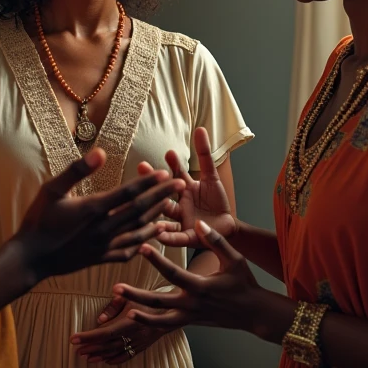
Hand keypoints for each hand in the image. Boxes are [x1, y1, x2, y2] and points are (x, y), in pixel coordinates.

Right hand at [15, 149, 185, 280]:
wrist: (30, 258)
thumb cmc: (38, 220)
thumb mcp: (52, 189)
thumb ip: (77, 170)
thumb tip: (101, 151)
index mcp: (93, 209)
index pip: (129, 193)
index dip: (149, 182)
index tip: (166, 172)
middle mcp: (103, 228)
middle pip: (140, 210)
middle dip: (162, 196)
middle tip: (182, 184)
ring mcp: (104, 246)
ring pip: (139, 231)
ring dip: (158, 217)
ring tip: (173, 207)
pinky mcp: (101, 258)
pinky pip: (129, 251)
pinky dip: (143, 242)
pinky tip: (152, 235)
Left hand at [70, 295, 172, 363]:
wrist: (172, 310)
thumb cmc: (149, 300)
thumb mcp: (131, 297)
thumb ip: (114, 306)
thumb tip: (99, 319)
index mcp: (129, 322)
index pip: (104, 332)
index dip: (87, 336)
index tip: (73, 339)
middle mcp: (133, 335)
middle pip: (107, 345)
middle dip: (91, 347)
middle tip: (76, 350)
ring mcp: (139, 343)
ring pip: (116, 352)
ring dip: (100, 355)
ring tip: (86, 357)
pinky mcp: (143, 346)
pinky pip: (127, 356)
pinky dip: (115, 360)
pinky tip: (105, 361)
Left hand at [112, 220, 261, 332]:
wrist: (254, 313)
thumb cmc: (244, 282)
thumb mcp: (235, 259)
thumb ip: (216, 240)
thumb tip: (199, 222)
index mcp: (201, 287)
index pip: (173, 273)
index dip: (156, 261)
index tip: (142, 247)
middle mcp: (192, 304)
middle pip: (158, 302)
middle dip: (136, 295)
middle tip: (115, 287)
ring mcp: (189, 316)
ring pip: (158, 318)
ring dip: (138, 312)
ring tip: (119, 302)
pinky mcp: (189, 322)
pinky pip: (165, 325)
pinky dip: (148, 322)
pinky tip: (132, 316)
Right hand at [138, 128, 237, 249]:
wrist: (226, 227)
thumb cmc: (216, 201)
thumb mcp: (211, 177)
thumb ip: (204, 155)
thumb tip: (200, 129)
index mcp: (183, 189)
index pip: (174, 175)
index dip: (173, 165)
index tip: (170, 153)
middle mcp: (177, 204)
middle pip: (162, 193)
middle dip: (153, 183)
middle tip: (143, 166)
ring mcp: (180, 220)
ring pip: (163, 216)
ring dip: (153, 209)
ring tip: (141, 199)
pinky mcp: (187, 237)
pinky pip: (175, 239)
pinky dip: (166, 237)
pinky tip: (158, 233)